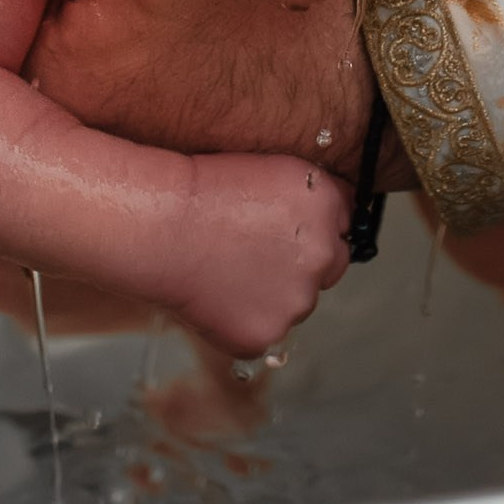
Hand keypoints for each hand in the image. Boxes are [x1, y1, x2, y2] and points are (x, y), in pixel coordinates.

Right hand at [160, 154, 352, 357]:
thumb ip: (308, 197)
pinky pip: (263, 332)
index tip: (282, 228)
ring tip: (225, 270)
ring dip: (272, 293)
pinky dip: (241, 320)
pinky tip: (214, 294)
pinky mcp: (265, 334)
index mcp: (325, 204)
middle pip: (327, 267)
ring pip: (294, 302)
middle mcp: (322, 254)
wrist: (160, 224)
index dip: (310, 227)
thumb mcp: (270, 169)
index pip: (343, 223)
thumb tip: (328, 219)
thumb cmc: (201, 189)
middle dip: (300, 264)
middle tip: (253, 253)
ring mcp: (296, 300)